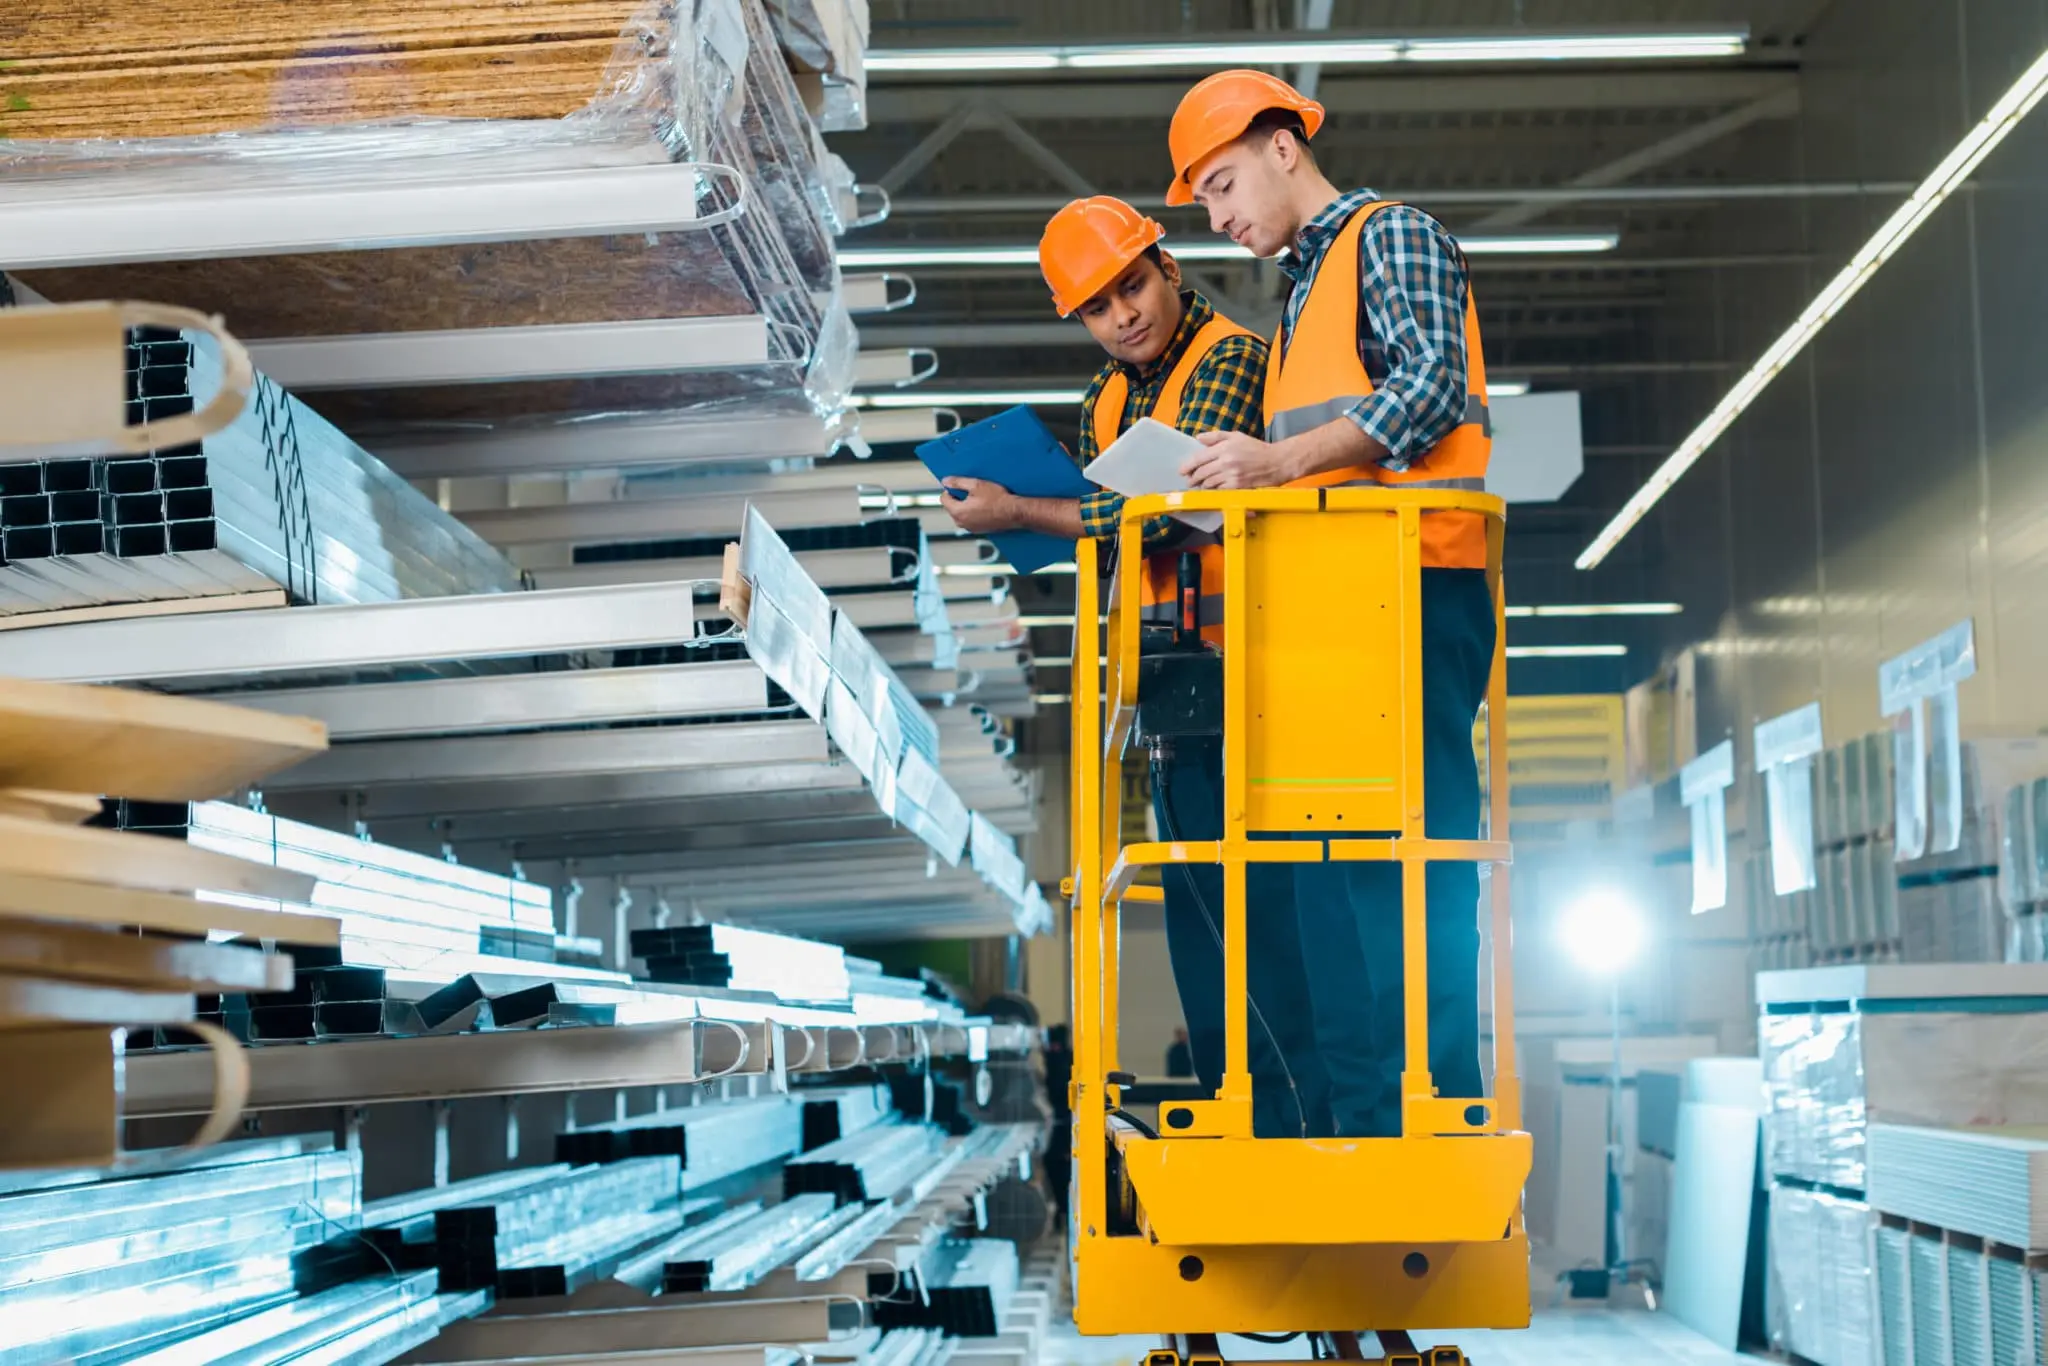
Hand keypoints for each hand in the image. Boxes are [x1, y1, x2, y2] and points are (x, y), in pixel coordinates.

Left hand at [940, 477, 1020, 533]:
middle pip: (952, 507)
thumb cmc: (998, 500)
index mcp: (958, 512)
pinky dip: (974, 512)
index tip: (958, 486)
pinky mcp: (979, 529)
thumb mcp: (976, 485)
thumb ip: (958, 482)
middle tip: (972, 491)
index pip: (943, 499)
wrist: (1014, 512)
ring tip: (980, 498)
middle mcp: (962, 523)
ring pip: (961, 513)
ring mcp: (970, 528)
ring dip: (967, 505)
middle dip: (959, 498)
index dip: (950, 489)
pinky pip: (971, 518)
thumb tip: (946, 481)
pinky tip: (985, 506)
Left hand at [1180, 431, 1297, 489]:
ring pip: (1208, 483)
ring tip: (1200, 484)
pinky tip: (1213, 488)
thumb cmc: (1256, 448)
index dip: (1187, 466)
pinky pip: (1219, 491)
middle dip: (1193, 478)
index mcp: (1224, 448)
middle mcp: (1226, 462)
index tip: (1182, 470)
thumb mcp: (1236, 436)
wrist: (1276, 462)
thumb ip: (1216, 436)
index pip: (1199, 458)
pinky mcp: (1237, 487)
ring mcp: (1232, 476)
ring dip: (1202, 485)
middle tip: (1190, 480)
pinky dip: (1214, 490)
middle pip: (1201, 473)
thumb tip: (1198, 438)